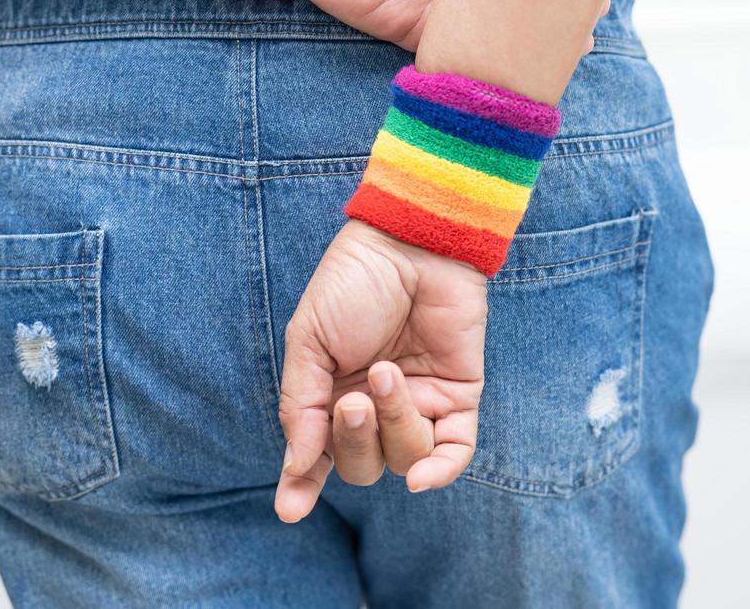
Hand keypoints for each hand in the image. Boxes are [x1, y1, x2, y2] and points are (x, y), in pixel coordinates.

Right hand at [275, 219, 487, 522]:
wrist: (409, 240)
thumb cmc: (353, 282)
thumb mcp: (309, 341)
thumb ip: (302, 407)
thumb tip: (298, 468)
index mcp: (332, 394)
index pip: (319, 456)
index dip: (303, 485)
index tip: (290, 510)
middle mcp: (374, 407)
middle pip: (362, 464)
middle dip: (354, 440)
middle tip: (353, 400)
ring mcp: (419, 402)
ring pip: (405, 456)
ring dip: (393, 424)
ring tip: (388, 374)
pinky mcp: (459, 395)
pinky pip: (454, 451)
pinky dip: (439, 470)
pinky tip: (421, 478)